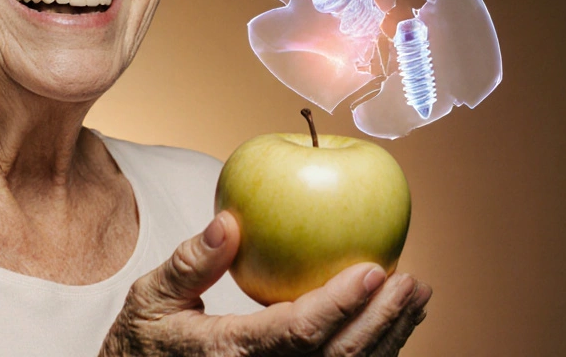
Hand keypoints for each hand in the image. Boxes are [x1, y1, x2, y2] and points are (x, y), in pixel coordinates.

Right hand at [101, 211, 429, 355]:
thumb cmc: (147, 337)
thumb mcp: (153, 296)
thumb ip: (191, 261)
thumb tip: (230, 222)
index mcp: (230, 354)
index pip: (298, 333)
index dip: (340, 304)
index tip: (373, 270)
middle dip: (382, 320)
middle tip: (411, 279)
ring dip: (391, 336)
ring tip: (417, 295)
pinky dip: (377, 349)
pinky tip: (396, 321)